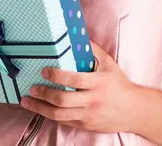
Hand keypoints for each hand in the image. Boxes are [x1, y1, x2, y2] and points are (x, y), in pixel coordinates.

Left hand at [20, 43, 139, 133]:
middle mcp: (93, 100)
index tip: (44, 71)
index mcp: (98, 83)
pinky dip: (50, 115)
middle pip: (63, 100)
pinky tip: (41, 110)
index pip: (74, 80)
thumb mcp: (109, 64)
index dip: (57, 76)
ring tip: (27, 101)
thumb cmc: (119, 84)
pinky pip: (64, 121)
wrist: (133, 110)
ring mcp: (88, 115)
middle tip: (32, 88)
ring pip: (60, 114)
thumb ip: (93, 50)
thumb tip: (78, 36)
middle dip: (44, 94)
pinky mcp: (85, 125)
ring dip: (40, 108)